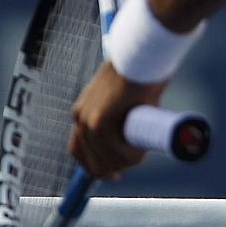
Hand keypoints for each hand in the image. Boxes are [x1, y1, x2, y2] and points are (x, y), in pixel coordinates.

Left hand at [68, 62, 162, 179]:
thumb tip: (145, 120)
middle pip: (88, 159)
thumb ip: (129, 107)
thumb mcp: (128, 93)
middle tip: (133, 164)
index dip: (96, 165)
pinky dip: (126, 157)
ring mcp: (88, 118)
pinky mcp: (100, 119)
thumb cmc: (141, 68)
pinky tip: (139, 155)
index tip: (114, 173)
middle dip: (110, 168)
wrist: (143, 52)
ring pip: (101, 157)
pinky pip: (110, 149)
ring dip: (122, 163)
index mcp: (82, 111)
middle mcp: (80, 116)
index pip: (80, 149)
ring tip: (142, 156)